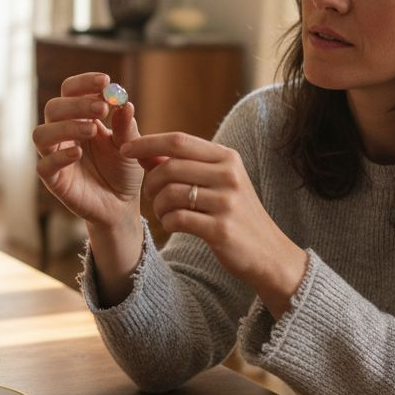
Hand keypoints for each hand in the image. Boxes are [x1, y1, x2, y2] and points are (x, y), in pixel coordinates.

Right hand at [33, 72, 149, 228]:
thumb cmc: (123, 170)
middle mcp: (63, 133)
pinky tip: (79, 154)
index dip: (83, 83)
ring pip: (42, 134)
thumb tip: (125, 102)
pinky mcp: (53, 180)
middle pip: (54, 108)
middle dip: (77, 104)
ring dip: (65, 127)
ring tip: (93, 130)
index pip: (70, 91)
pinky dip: (59, 157)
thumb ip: (125, 125)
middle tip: (102, 108)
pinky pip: (44, 165)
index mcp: (80, 118)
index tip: (104, 81)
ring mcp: (55, 156)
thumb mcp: (130, 145)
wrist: (122, 205)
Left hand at [120, 132, 307, 315]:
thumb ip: (183, 165)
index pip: (179, 141)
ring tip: (166, 213)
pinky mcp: (220, 229)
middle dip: (151, 181)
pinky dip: (168, 222)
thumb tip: (143, 150)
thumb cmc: (236, 214)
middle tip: (151, 195)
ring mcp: (226, 202)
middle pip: (170, 167)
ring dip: (159, 206)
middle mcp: (229, 175)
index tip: (125, 149)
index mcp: (227, 157)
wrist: (269, 253)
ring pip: (170, 194)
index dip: (147, 143)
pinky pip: (177, 219)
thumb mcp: (218, 182)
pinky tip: (174, 225)